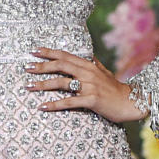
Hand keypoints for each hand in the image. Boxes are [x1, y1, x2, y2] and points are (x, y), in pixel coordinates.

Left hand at [27, 48, 141, 123]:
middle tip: (27, 67)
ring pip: (61, 83)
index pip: (65, 55)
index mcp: (88, 65)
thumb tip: (87, 56)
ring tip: (28, 86)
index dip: (49, 52)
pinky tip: (42, 106)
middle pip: (60, 66)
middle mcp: (88, 73)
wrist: (131, 102)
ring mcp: (89, 86)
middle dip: (41, 66)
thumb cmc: (115, 89)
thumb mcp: (104, 72)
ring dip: (43, 84)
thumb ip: (94, 64)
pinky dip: (54, 104)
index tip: (34, 51)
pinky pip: (69, 102)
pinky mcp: (91, 100)